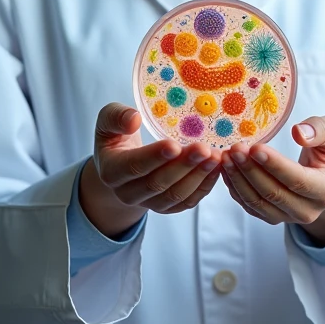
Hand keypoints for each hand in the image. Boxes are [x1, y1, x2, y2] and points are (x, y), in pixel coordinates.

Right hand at [79, 103, 221, 238]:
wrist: (120, 166)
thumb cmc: (117, 137)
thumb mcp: (107, 121)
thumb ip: (116, 116)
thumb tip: (134, 119)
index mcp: (111, 171)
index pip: (134, 166)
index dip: (155, 157)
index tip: (175, 144)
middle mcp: (128, 193)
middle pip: (158, 183)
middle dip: (184, 165)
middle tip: (204, 148)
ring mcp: (149, 203)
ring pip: (175, 195)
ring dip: (198, 176)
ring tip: (216, 156)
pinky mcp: (167, 207)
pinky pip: (187, 202)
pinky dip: (204, 186)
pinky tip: (217, 168)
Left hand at [220, 116, 324, 245]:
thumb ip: (322, 130)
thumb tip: (299, 133)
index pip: (298, 181)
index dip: (275, 165)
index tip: (256, 147)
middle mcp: (308, 210)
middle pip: (273, 193)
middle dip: (251, 170)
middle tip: (235, 148)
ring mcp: (288, 217)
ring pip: (257, 202)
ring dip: (238, 179)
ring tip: (226, 156)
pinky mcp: (271, 216)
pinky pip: (248, 205)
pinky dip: (234, 187)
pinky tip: (226, 168)